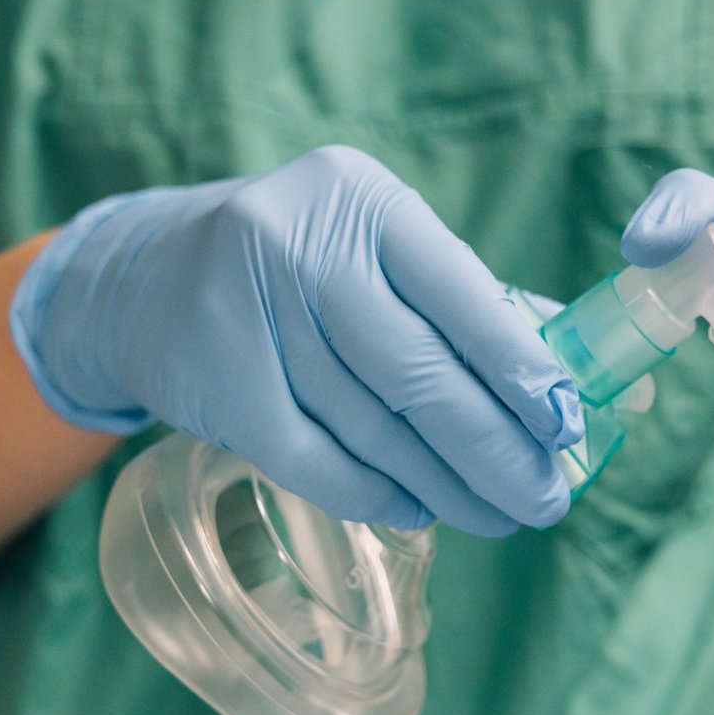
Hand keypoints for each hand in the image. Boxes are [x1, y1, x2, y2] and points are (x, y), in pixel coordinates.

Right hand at [12, 146, 583, 536]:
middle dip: (494, 448)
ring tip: (494, 514)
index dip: (520, 367)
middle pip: (420, 372)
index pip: (462, 292)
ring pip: (372, 426)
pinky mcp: (215, 381)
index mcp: (363, 200)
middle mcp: (301, 245)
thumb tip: (565, 383)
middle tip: (543, 499)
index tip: (566, 426)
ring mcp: (249, 312)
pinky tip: (417, 509)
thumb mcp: (373, 247)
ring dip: (444, 484)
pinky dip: (375, 494)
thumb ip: (464, 300)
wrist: (146, 275)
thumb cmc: (299, 266)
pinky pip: (314, 460)